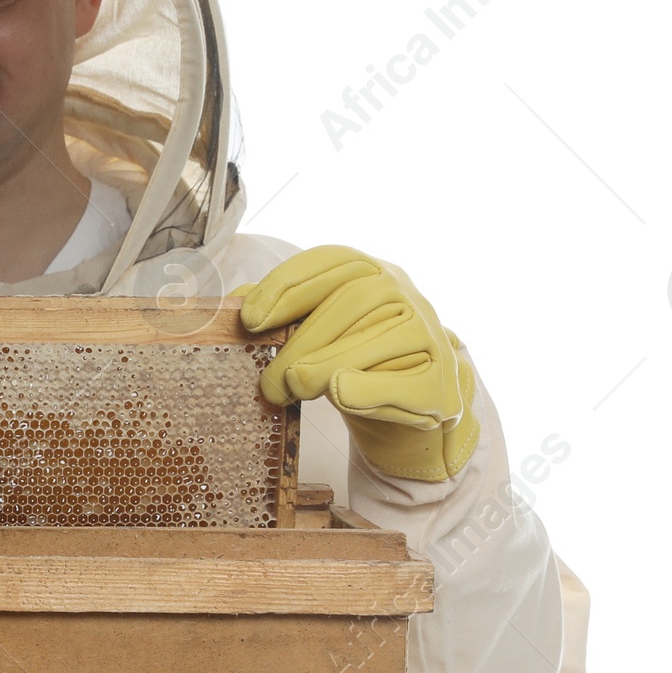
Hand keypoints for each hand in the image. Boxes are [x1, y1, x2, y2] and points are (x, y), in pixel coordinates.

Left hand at [235, 245, 479, 482]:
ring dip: (325, 365)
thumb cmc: (351, 362)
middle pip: (351, 302)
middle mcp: (407, 295)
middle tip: (267, 381)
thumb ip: (279, 313)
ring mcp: (429, 336)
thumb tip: (232, 304)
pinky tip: (340, 393)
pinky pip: (403, 383)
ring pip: (377, 340)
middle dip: (300, 341)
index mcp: (373, 272)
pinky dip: (368, 390)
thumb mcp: (314, 331)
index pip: (331, 261)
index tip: (249, 318)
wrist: (406, 410)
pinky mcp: (439, 382)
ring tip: (292, 389)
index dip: (287, 284)